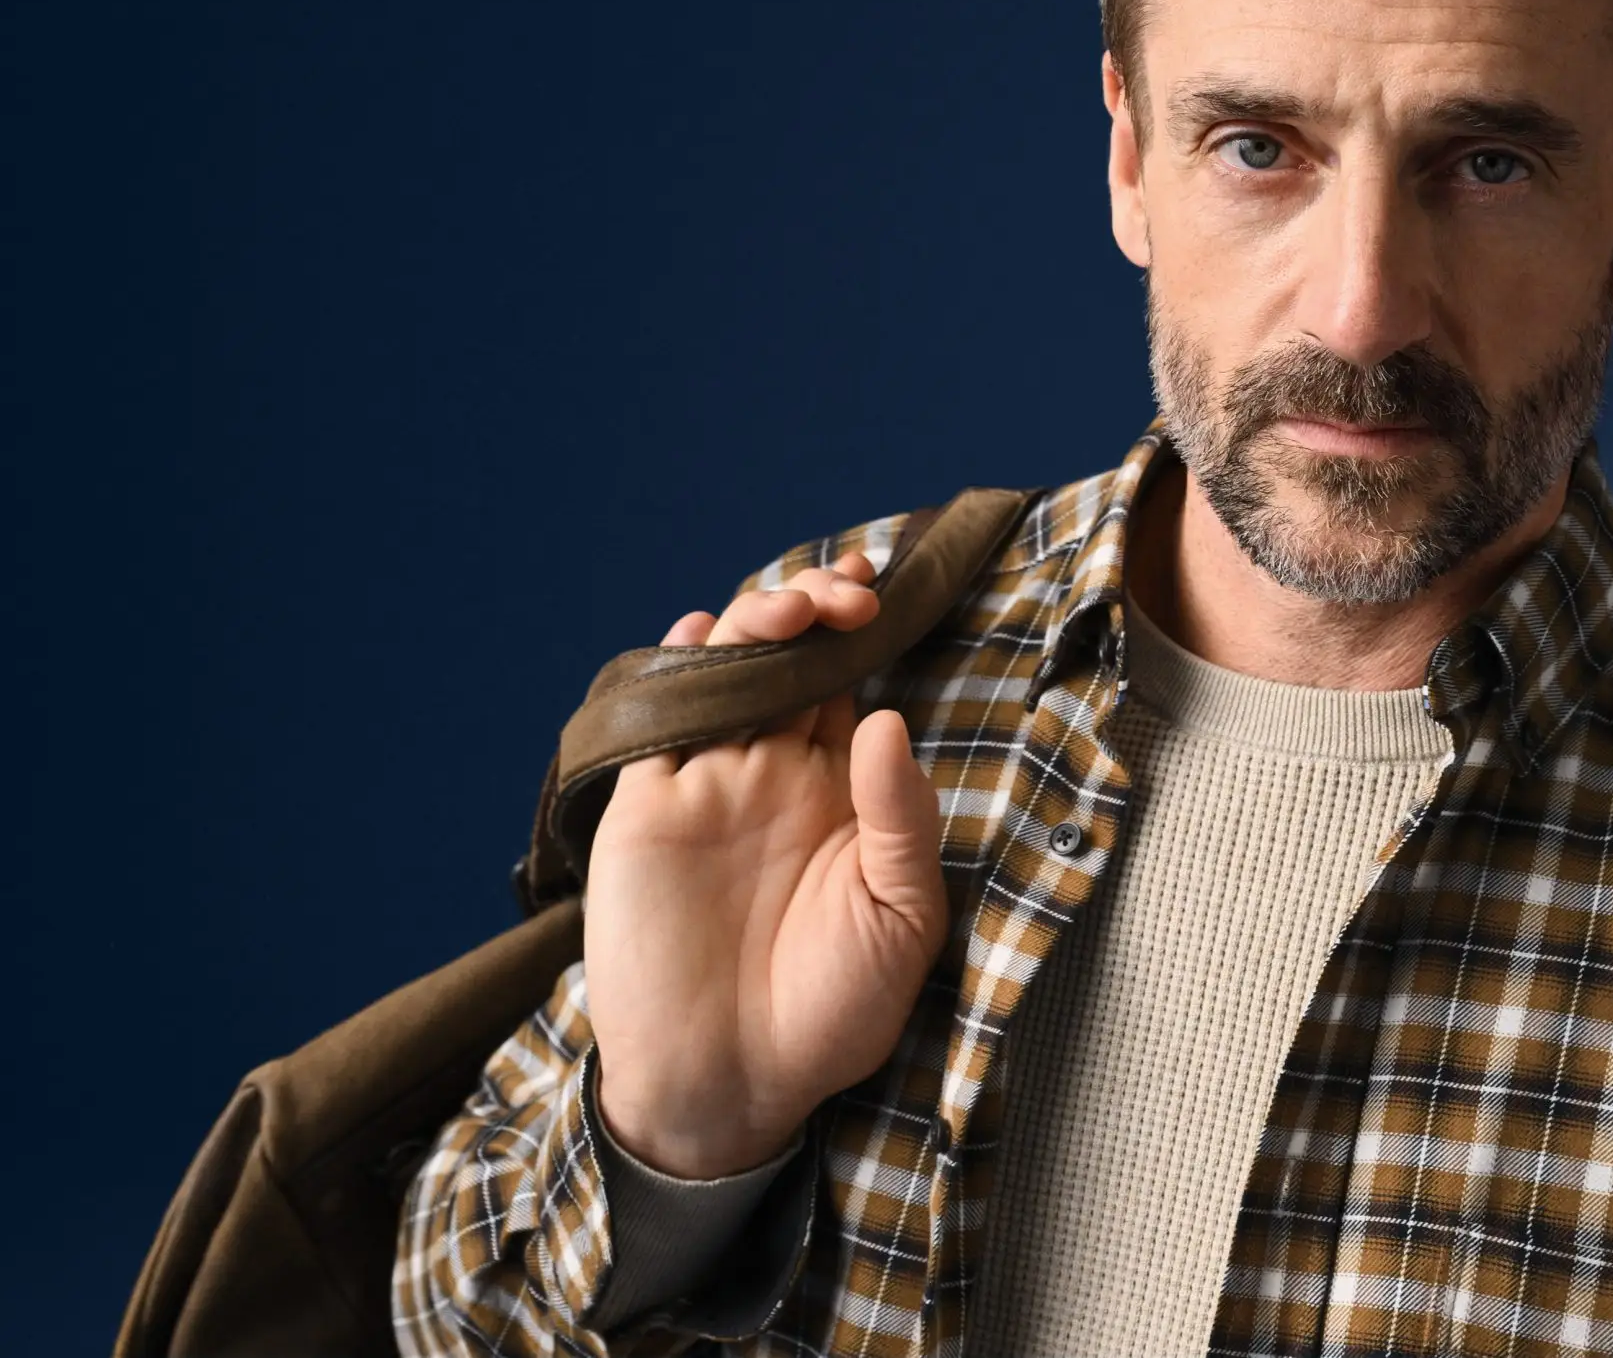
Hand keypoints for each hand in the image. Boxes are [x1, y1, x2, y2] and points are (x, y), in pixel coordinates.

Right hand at [583, 550, 949, 1178]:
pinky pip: (655, 723)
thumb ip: (900, 819)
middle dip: (815, 607)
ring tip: (791, 611)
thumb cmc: (833, 1011)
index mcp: (843, 793)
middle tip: (845, 594)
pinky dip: (676, 670)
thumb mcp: (901, 918)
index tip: (880, 603)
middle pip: (792, 660)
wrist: (734, 1084)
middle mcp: (775, 775)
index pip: (852, 684)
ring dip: (755, 623)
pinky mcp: (645, 810)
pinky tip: (703, 636)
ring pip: (727, 673)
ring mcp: (708, 786)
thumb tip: (886, 718)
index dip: (863, 633)